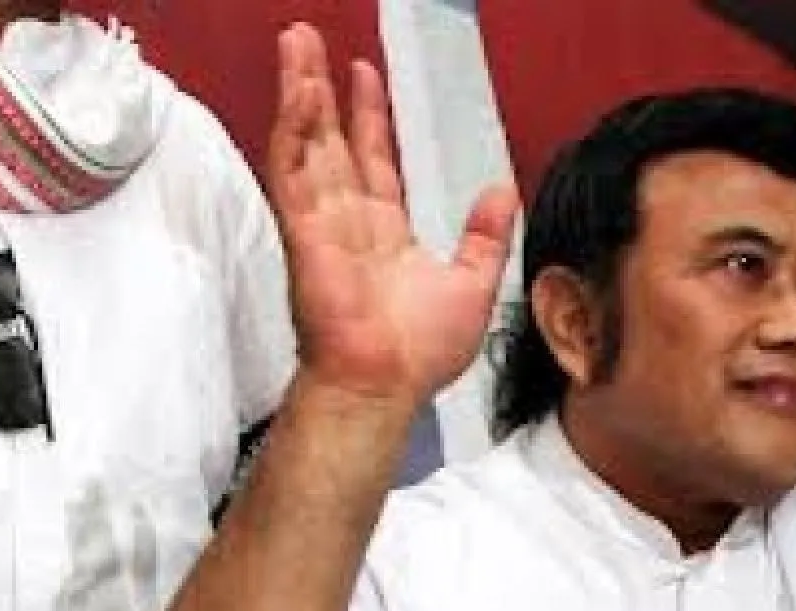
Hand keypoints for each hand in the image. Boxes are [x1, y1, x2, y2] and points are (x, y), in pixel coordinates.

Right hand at [269, 23, 518, 404]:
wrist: (387, 385)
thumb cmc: (420, 352)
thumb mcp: (472, 283)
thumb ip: (484, 234)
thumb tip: (501, 188)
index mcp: (385, 232)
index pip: (374, 160)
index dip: (369, 116)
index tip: (364, 75)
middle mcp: (349, 221)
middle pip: (332, 139)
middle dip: (321, 89)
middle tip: (310, 41)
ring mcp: (322, 223)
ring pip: (308, 143)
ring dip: (301, 93)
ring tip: (297, 44)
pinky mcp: (304, 231)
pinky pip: (294, 171)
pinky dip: (295, 129)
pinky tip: (300, 92)